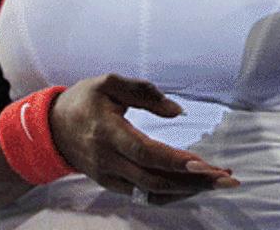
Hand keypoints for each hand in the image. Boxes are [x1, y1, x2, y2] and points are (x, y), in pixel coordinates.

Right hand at [49, 74, 238, 204]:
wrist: (52, 127)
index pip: (145, 152)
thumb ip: (143, 92)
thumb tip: (177, 112)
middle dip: (195, 182)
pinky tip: (193, 184)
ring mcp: (109, 176)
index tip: (206, 163)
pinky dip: (173, 193)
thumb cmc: (83, 100)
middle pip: (155, 180)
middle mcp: (108, 159)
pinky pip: (146, 195)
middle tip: (227, 178)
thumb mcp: (109, 83)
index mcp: (106, 131)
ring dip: (189, 190)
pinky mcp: (112, 184)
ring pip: (153, 193)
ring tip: (219, 181)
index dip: (176, 161)